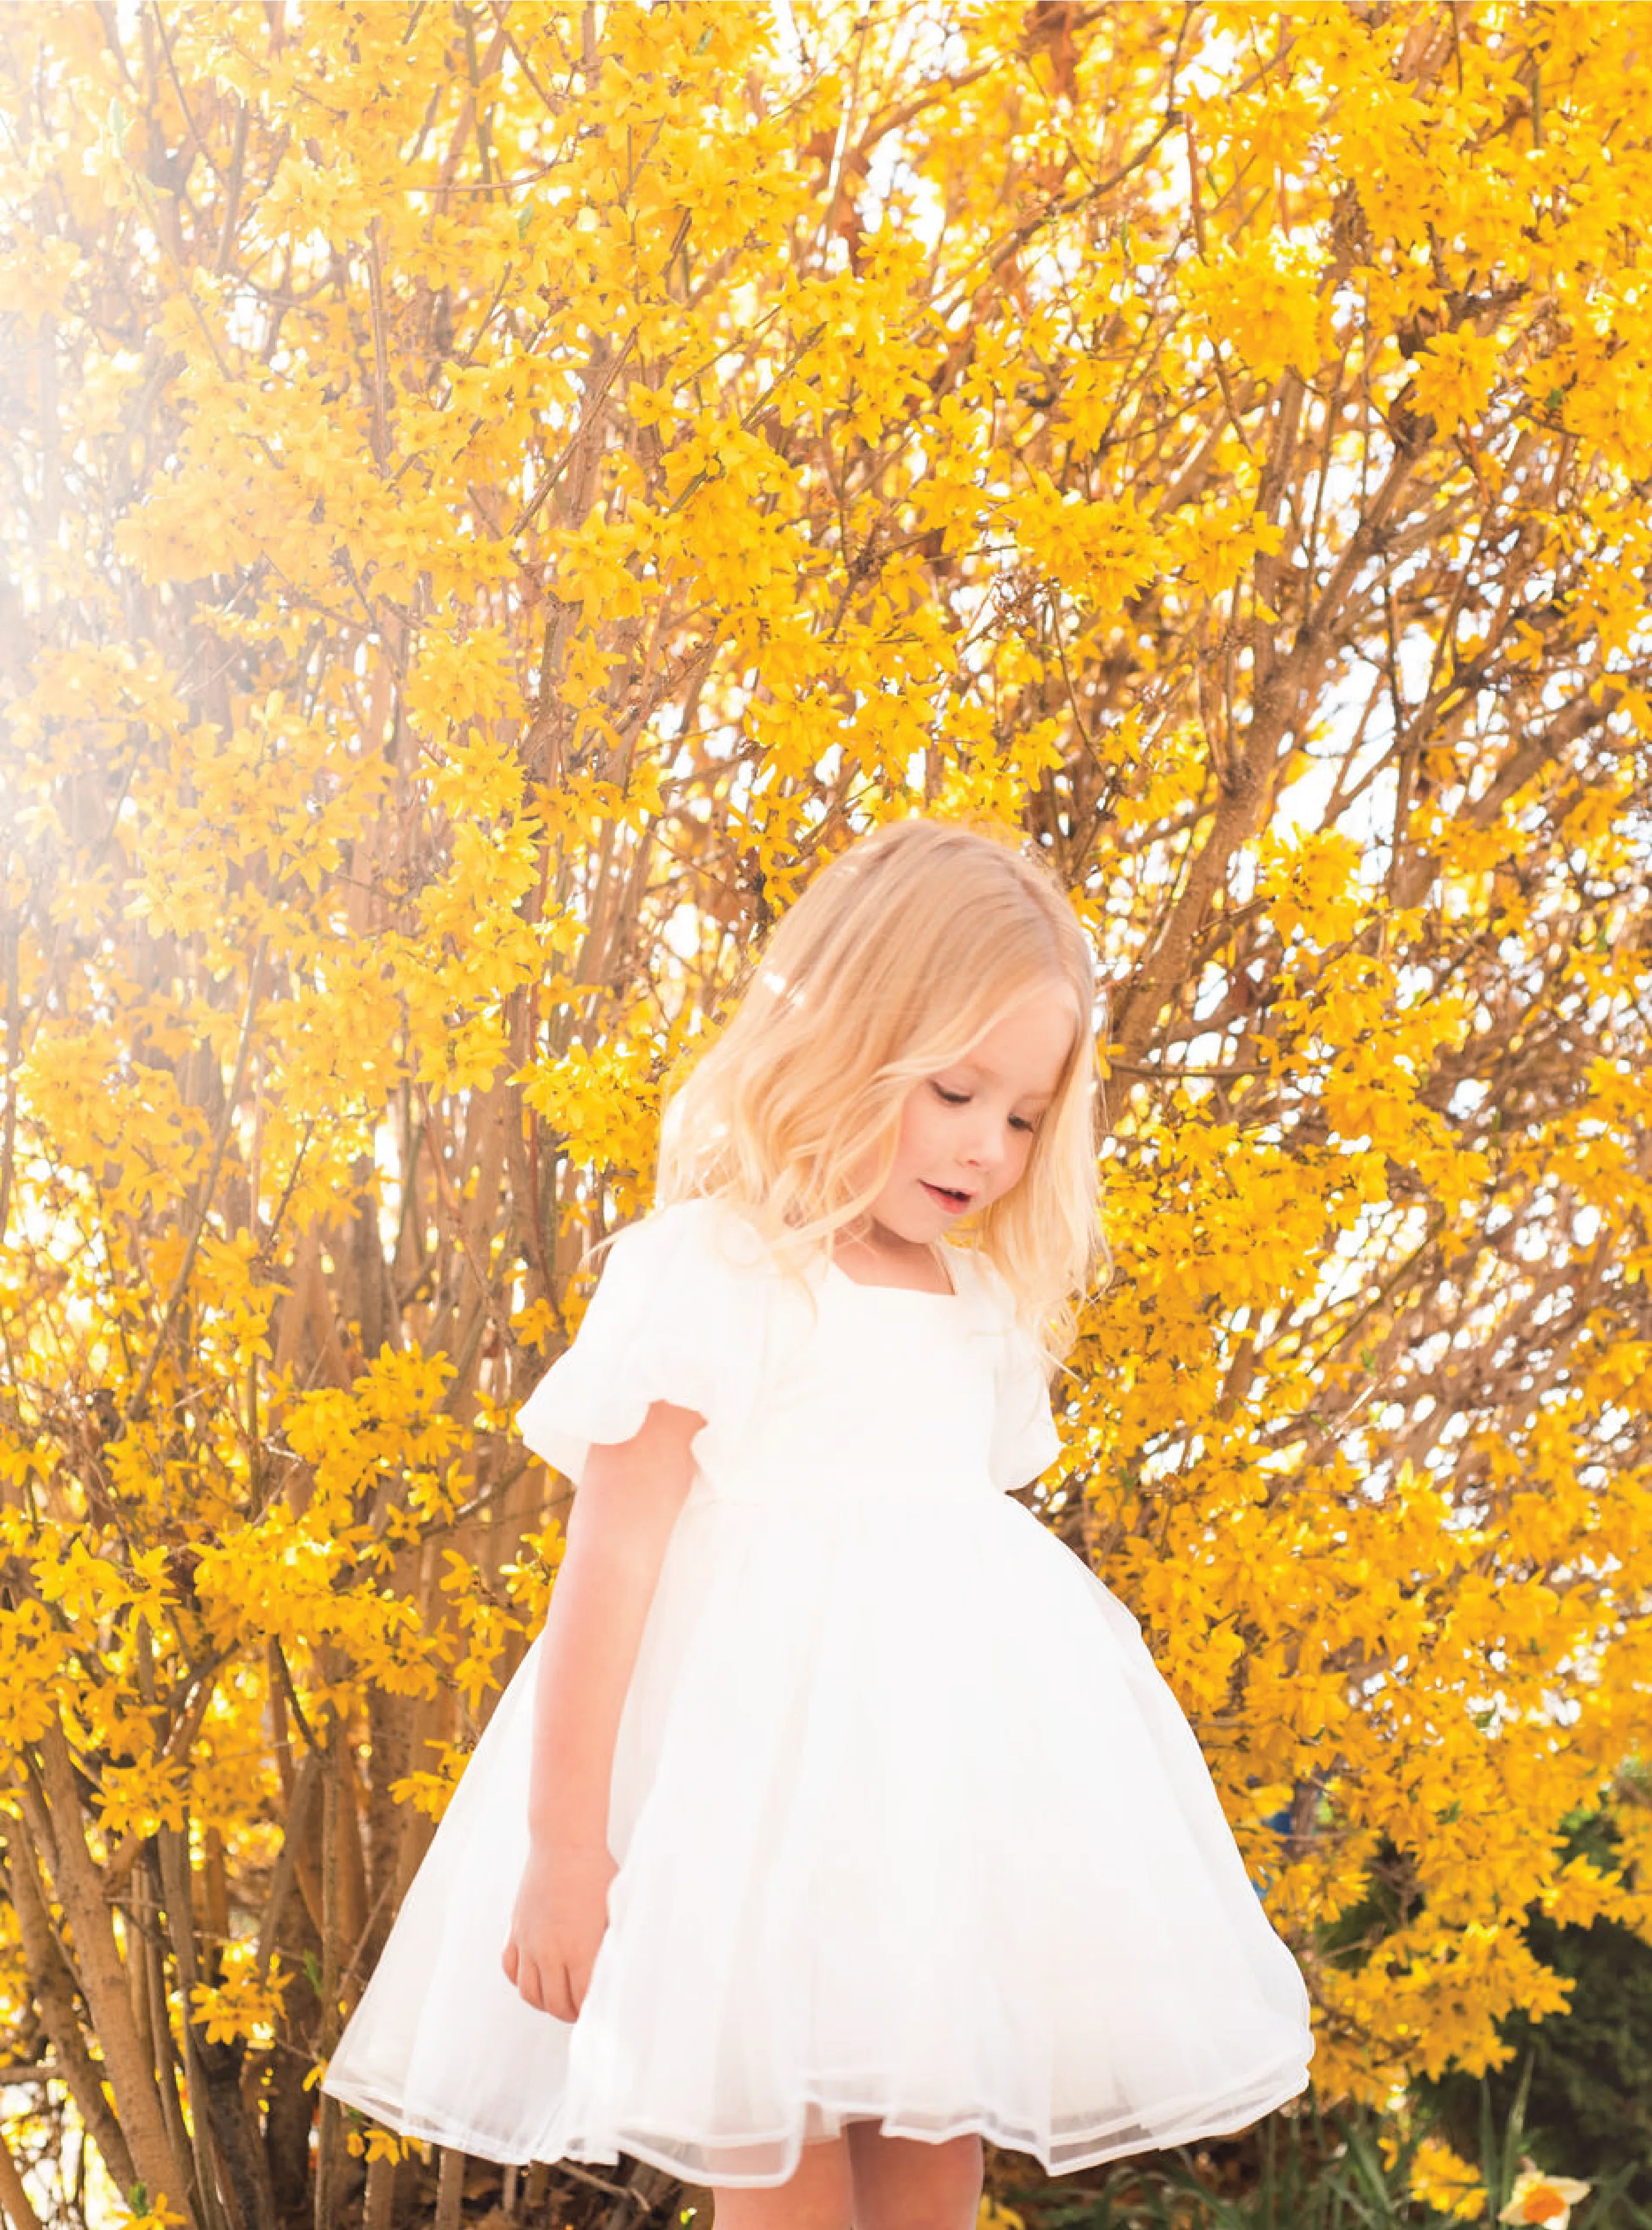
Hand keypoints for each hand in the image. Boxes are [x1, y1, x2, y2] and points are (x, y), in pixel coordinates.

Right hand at [501, 1840, 618, 2020]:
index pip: (582, 2000)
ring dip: (545, 2003)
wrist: (564, 1844)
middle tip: (582, 2009)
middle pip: (554, 2004)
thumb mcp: (616, 1911)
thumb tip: (622, 1974)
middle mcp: (549, 1952)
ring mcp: (528, 1942)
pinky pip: (511, 1970)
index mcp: (579, 1951)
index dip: (592, 2011)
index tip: (600, 2010)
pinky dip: (522, 1980)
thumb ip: (616, 1946)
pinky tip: (538, 1977)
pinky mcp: (515, 1931)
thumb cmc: (598, 1874)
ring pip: (529, 1993)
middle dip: (570, 2013)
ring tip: (560, 1998)